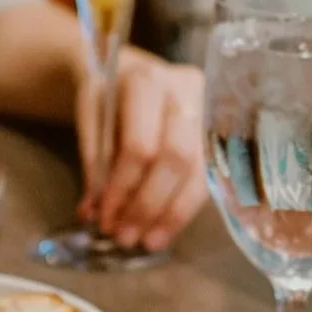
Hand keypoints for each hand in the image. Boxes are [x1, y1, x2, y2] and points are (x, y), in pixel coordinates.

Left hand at [79, 49, 205, 250]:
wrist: (134, 70)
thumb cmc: (110, 95)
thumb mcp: (91, 116)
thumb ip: (93, 161)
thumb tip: (93, 212)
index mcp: (147, 81)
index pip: (140, 145)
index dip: (122, 188)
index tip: (104, 218)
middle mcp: (186, 91)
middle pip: (175, 159)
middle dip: (148, 205)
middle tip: (125, 236)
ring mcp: (210, 110)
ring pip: (198, 172)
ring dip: (170, 214)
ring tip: (146, 241)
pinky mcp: (221, 132)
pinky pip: (208, 178)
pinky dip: (184, 209)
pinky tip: (164, 230)